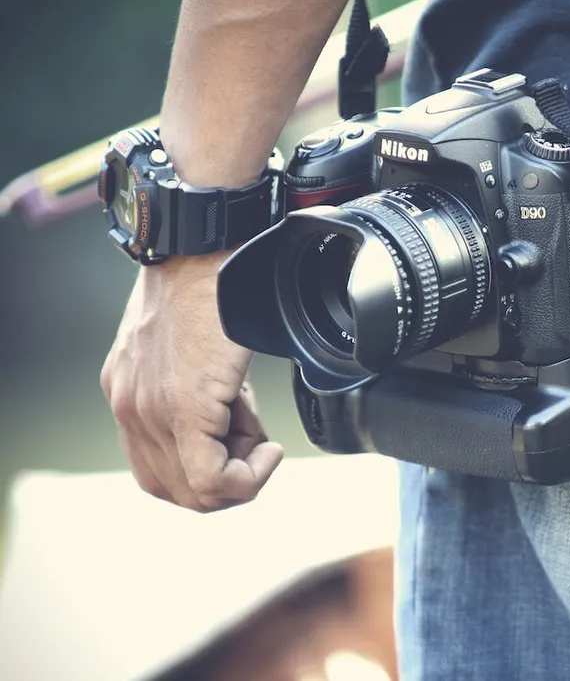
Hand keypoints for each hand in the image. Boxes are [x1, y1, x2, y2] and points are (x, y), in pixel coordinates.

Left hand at [101, 253, 283, 511]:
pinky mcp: (186, 409)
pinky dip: (250, 477)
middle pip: (177, 491)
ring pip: (197, 492)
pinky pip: (213, 479)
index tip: (240, 438)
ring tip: (259, 433)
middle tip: (255, 446)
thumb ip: (194, 388)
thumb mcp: (187, 346)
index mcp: (127, 392)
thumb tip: (232, 421)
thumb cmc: (206, 284)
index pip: (160, 471)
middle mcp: (131, 408)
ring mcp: (152, 412)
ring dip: (241, 475)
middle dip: (227, 483)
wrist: (205, 249)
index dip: (209, 471)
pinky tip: (269, 450)